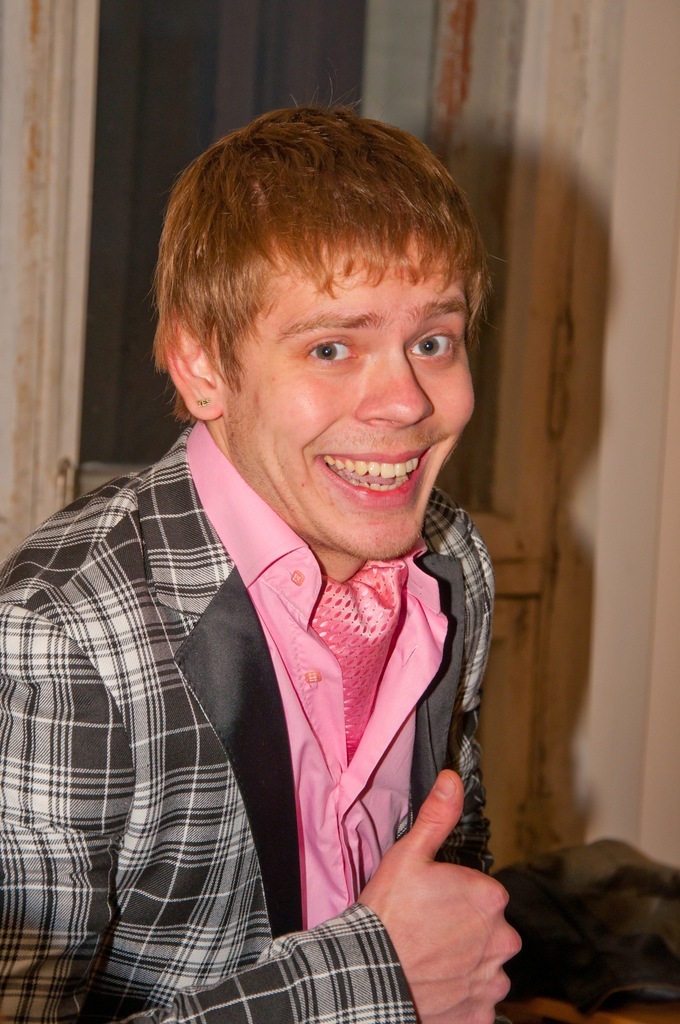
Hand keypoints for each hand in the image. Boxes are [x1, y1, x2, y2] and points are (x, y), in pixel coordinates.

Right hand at [359, 770, 519, 1023]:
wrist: (369, 974)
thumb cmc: (388, 915)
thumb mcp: (408, 855)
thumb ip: (438, 817)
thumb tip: (452, 782)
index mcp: (489, 898)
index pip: (485, 893)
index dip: (457, 896)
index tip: (434, 902)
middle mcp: (501, 940)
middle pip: (490, 930)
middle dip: (466, 931)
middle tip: (430, 931)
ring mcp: (492, 979)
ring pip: (486, 965)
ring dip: (466, 964)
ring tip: (430, 959)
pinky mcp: (480, 1013)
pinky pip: (478, 1000)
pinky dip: (462, 995)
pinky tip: (436, 984)